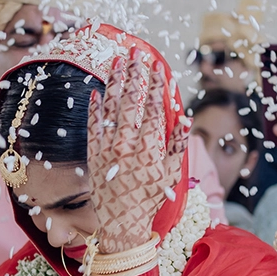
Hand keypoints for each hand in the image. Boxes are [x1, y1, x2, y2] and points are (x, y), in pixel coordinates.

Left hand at [88, 50, 187, 253]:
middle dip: (134, 73)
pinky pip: (93, 125)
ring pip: (111, 108)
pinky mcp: (93, 154)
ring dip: (114, 82)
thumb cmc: (150, 198)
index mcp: (150, 149)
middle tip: (136, 52)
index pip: (153, 108)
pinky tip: (98, 90)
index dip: (155, 84)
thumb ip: (177, 145)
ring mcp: (107, 149)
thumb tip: (183, 117)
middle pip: (131, 101)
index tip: (157, 64)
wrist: (122, 223)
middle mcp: (127, 146)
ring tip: (118, 60)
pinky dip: (95, 107)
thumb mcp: (171, 174)